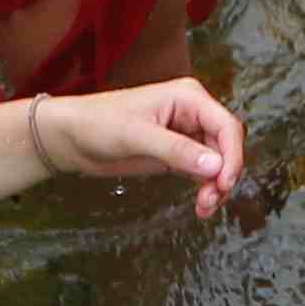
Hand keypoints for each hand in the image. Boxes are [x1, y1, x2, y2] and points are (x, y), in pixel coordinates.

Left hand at [30, 79, 247, 219]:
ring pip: (217, 162)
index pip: (226, 126)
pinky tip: (199, 205)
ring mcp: (185, 134)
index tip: (225, 183)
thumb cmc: (98, 123)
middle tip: (211, 200)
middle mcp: (192, 113)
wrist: (71, 137)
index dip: (233, 156)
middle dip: (225, 174)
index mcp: (188, 97)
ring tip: (203, 208)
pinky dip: (205, 188)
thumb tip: (215, 166)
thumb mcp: (137, 136)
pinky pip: (203, 172)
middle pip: (227, 145)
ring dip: (216, 186)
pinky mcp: (176, 154)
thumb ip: (177, 150)